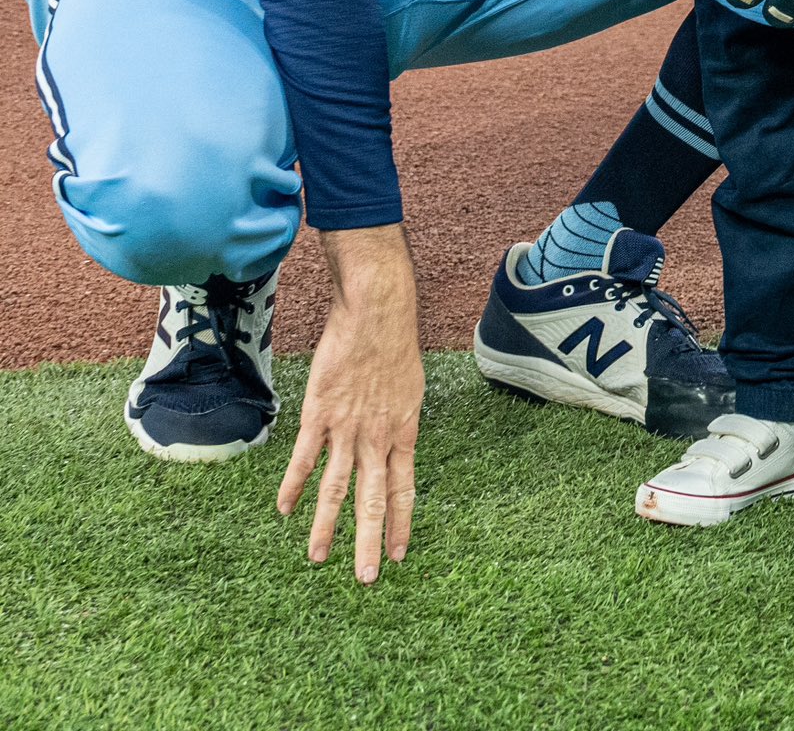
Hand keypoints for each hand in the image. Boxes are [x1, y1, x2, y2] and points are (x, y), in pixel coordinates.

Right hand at [278, 226, 422, 583]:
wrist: (377, 313)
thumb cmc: (395, 347)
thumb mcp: (410, 390)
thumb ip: (398, 422)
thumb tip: (393, 444)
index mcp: (403, 432)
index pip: (404, 490)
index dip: (400, 524)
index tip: (399, 555)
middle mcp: (377, 438)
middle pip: (372, 499)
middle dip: (368, 541)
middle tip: (366, 578)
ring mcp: (347, 428)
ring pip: (336, 488)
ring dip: (327, 526)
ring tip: (320, 558)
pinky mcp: (319, 414)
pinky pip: (304, 458)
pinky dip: (293, 486)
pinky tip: (283, 511)